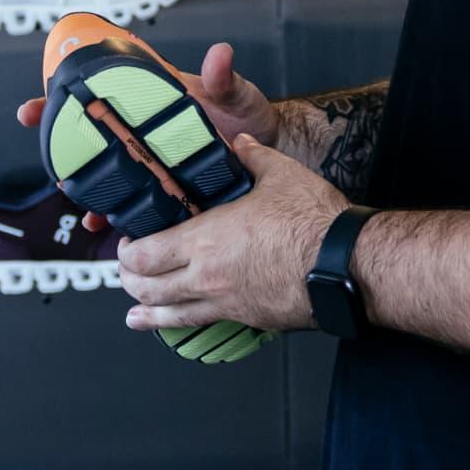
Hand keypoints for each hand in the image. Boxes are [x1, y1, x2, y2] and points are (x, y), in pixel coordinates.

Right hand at [13, 40, 281, 232]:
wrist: (270, 151)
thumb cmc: (250, 116)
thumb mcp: (237, 94)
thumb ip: (224, 78)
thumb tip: (218, 56)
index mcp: (153, 101)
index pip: (100, 94)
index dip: (61, 101)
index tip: (32, 111)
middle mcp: (144, 133)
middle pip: (92, 140)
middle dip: (64, 153)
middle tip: (55, 166)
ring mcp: (152, 164)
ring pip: (107, 176)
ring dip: (89, 190)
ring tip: (81, 202)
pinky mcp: (165, 191)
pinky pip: (132, 204)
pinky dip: (116, 216)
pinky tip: (108, 229)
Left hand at [115, 135, 350, 335]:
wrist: (344, 265)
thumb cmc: (312, 223)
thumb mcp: (280, 175)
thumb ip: (253, 157)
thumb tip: (242, 143)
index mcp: (206, 239)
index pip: (144, 255)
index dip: (127, 251)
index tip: (128, 242)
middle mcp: (207, 276)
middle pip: (147, 289)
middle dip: (129, 281)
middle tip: (126, 272)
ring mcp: (225, 302)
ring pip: (169, 315)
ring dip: (146, 313)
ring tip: (134, 314)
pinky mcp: (246, 318)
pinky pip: (202, 325)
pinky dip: (181, 326)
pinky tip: (179, 326)